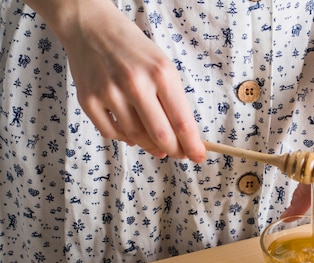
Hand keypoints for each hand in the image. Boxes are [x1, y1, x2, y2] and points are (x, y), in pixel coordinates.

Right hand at [35, 0, 204, 161]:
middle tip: (178, 154)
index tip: (199, 156)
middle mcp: (135, 83)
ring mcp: (109, 92)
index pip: (182, 121)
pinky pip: (111, 133)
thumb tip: (183, 138)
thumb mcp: (163, 67)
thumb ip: (173, 101)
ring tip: (156, 144)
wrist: (92, 29)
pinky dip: (125, 138)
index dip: (192, 145)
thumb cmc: (134, 51)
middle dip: (174, 150)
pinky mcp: (88, 99)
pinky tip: (131, 133)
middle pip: (161, 135)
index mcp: (161, 74)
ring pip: (136, 137)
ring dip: (149, 146)